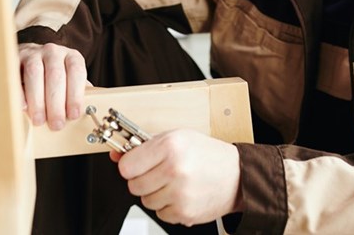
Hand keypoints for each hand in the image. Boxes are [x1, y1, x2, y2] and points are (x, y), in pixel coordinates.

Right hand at [18, 42, 88, 129]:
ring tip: (39, 120)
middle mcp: (53, 52)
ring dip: (37, 100)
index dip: (75, 95)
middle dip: (56, 103)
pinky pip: (15, 73)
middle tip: (56, 124)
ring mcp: (32, 53)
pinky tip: (23, 107)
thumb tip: (86, 113)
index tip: (73, 115)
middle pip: (56, 75)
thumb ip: (78, 94)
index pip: (76, 72)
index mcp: (71, 57)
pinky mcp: (14, 58)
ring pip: (34, 73)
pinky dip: (19, 92)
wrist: (28, 60)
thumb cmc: (53, 78)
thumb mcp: (69, 82)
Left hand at [111, 129, 241, 225]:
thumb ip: (145, 146)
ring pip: (145, 201)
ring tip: (173, 183)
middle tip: (159, 173)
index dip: (129, 165)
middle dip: (143, 180)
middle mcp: (174, 169)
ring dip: (155, 194)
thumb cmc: (208, 154)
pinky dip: (167, 206)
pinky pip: (160, 214)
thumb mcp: (177, 138)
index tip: (135, 164)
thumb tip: (116, 155)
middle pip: (133, 185)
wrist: (238, 176)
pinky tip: (181, 195)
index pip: (127, 165)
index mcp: (170, 146)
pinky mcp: (184, 212)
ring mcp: (179, 193)